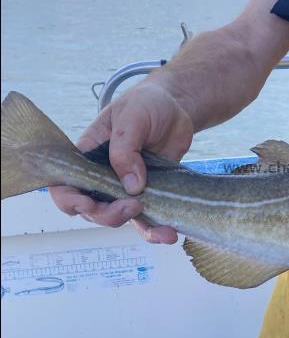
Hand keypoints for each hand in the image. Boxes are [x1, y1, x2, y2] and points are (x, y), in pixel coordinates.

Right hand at [50, 84, 193, 243]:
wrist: (176, 107)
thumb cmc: (146, 104)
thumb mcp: (133, 117)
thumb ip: (125, 149)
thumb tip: (131, 186)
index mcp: (87, 157)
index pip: (65, 185)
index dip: (70, 200)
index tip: (89, 203)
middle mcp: (101, 177)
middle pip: (91, 210)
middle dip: (107, 215)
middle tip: (133, 205)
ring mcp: (124, 188)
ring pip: (119, 219)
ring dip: (136, 227)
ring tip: (161, 228)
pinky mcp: (147, 194)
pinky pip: (146, 220)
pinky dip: (156, 230)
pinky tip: (170, 233)